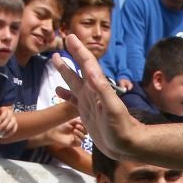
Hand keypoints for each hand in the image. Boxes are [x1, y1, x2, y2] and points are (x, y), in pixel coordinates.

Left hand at [0, 105, 17, 139]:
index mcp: (4, 109)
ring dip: (6, 129)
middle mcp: (10, 113)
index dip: (2, 117)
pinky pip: (14, 129)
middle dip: (4, 124)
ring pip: (12, 124)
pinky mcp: (15, 125)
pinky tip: (3, 136)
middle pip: (9, 118)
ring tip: (0, 133)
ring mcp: (14, 119)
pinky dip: (9, 133)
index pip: (5, 112)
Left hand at [33, 118, 83, 149]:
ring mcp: (76, 138)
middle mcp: (78, 132)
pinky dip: (78, 139)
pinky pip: (80, 143)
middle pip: (86, 132)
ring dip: (81, 133)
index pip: (85, 126)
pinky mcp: (73, 143)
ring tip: (74, 130)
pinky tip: (74, 137)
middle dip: (83, 128)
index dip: (84, 124)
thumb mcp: (69, 120)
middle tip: (76, 126)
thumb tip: (83, 120)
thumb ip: (76, 120)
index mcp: (77, 126)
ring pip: (84, 137)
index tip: (80, 122)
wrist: (52, 132)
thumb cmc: (59, 125)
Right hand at [56, 35, 141, 161]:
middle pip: (79, 69)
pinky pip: (73, 100)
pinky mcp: (86, 113)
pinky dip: (65, 94)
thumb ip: (102, 89)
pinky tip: (58, 91)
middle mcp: (92, 92)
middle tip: (65, 41)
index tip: (70, 37)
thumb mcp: (112, 108)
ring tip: (56, 59)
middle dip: (73, 55)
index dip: (79, 50)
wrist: (126, 145)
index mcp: (97, 88)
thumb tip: (90, 70)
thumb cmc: (121, 127)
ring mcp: (88, 102)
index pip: (87, 64)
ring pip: (74, 82)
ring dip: (66, 71)